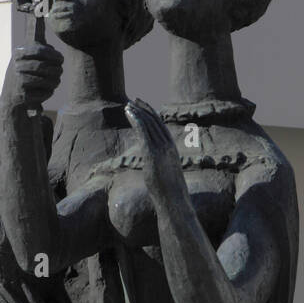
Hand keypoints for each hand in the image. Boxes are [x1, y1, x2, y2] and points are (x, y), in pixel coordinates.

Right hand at [0, 43, 63, 114]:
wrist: (10, 95)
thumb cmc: (24, 72)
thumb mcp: (27, 55)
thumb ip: (36, 42)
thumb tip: (46, 32)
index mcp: (18, 54)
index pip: (38, 51)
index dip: (53, 55)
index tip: (61, 59)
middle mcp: (16, 66)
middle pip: (42, 66)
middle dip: (55, 69)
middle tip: (60, 71)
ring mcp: (19, 81)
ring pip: (44, 80)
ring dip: (54, 81)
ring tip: (56, 81)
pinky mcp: (23, 95)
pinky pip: (43, 93)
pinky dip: (49, 92)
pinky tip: (49, 91)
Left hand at [125, 98, 188, 214]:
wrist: (175, 202)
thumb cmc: (171, 195)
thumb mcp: (166, 177)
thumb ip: (160, 167)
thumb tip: (153, 169)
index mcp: (172, 150)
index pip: (161, 127)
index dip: (152, 115)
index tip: (144, 107)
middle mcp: (168, 146)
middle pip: (155, 122)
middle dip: (144, 109)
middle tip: (134, 100)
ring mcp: (161, 150)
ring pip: (148, 125)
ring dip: (137, 113)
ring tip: (128, 105)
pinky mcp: (152, 154)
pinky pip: (143, 132)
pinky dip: (136, 120)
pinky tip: (130, 113)